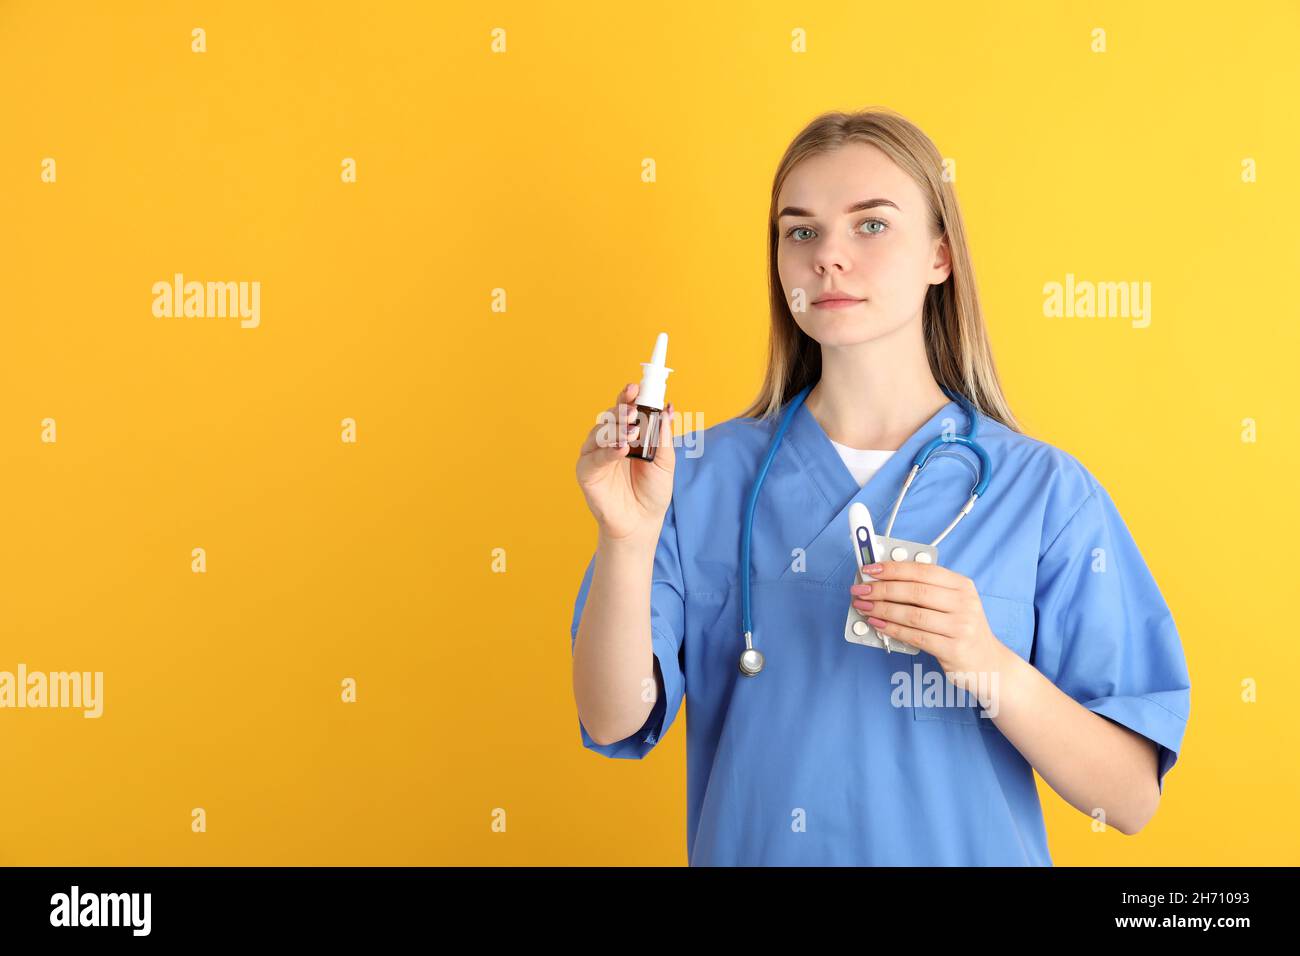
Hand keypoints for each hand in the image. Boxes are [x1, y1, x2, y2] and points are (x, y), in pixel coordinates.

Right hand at [576, 382, 675, 542]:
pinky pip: (594, 458)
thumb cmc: (652, 491)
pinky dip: (607, 451)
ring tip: (632, 432)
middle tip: (633, 410)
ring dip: (615, 429)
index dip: (628, 396)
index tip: (635, 387)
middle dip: (621, 410)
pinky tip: (621, 449)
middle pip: (610, 417)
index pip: (625, 409)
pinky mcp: (586, 472)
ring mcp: (596, 455)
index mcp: (627, 434)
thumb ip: (663, 436)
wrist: (642, 522)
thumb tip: (668, 408)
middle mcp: (609, 441)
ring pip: (600, 433)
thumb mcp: (665, 461)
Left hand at [849, 561, 1007, 690]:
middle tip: (860, 590)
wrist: (988, 664)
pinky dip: (892, 629)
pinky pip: (915, 636)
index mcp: (962, 585)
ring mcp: (961, 627)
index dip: (893, 568)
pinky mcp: (953, 649)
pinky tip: (878, 624)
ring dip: (882, 609)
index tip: (870, 569)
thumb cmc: (961, 629)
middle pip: (915, 592)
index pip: (923, 571)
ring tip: (864, 607)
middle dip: (882, 589)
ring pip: (912, 614)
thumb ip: (925, 590)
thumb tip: (885, 579)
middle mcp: (965, 603)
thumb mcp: (953, 603)